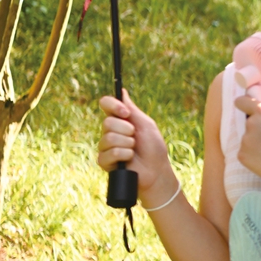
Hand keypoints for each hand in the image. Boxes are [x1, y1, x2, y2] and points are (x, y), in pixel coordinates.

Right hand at [97, 90, 176, 206]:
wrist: (156, 170)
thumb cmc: (153, 147)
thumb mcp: (145, 124)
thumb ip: (132, 109)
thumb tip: (122, 90)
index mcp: (119, 120)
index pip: (105, 104)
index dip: (113, 105)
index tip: (126, 113)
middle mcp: (109, 131)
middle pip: (107, 122)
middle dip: (127, 129)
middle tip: (135, 137)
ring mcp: (105, 146)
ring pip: (108, 138)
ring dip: (127, 143)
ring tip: (134, 150)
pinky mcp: (104, 161)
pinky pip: (110, 152)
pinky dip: (124, 154)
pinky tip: (129, 159)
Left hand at [234, 94, 260, 185]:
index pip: (241, 101)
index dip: (245, 104)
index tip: (249, 108)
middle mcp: (251, 123)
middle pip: (249, 122)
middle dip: (258, 127)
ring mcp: (245, 140)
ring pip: (248, 138)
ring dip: (257, 141)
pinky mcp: (241, 155)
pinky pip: (245, 151)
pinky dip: (254, 154)